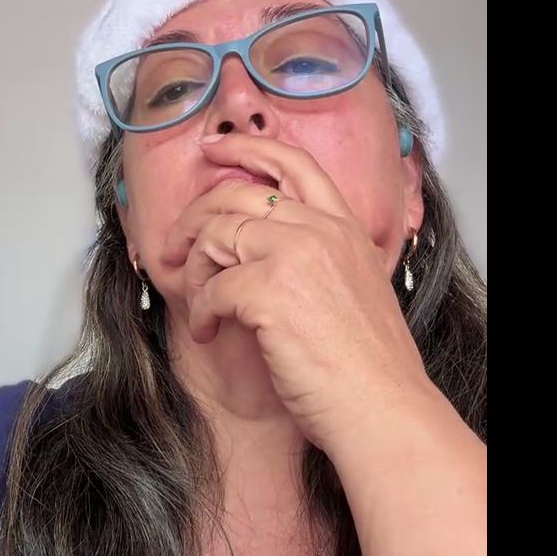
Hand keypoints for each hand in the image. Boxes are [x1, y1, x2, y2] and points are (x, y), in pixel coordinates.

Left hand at [160, 133, 430, 450]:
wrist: (382, 408)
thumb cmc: (366, 365)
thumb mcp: (354, 288)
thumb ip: (317, 258)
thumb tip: (257, 254)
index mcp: (344, 228)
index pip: (294, 164)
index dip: (247, 147)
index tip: (214, 149)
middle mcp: (321, 231)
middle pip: (238, 194)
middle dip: (194, 216)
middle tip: (173, 246)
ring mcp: (296, 256)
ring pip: (217, 235)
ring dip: (195, 271)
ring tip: (200, 306)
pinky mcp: (270, 291)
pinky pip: (211, 288)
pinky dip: (200, 312)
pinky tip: (209, 333)